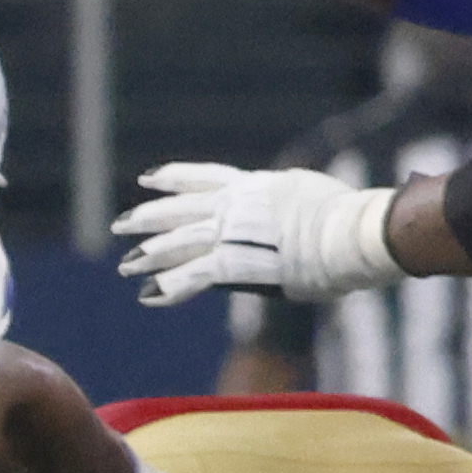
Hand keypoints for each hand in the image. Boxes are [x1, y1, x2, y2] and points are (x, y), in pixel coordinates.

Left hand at [115, 160, 398, 305]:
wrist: (350, 231)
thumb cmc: (347, 217)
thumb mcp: (307, 195)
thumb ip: (285, 205)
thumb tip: (284, 219)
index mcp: (252, 185)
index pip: (202, 177)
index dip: (173, 177)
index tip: (148, 177)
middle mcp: (234, 204)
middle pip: (180, 209)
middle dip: (148, 217)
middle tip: (121, 224)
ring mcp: (231, 232)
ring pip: (178, 240)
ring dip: (149, 254)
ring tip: (127, 264)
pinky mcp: (234, 261)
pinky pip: (192, 275)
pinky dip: (169, 286)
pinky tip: (148, 295)